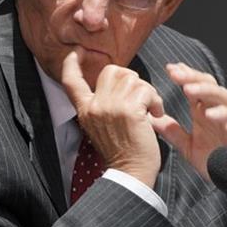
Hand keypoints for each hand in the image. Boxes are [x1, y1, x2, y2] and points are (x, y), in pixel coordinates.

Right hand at [61, 49, 165, 187]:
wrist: (131, 173)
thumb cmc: (122, 151)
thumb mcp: (100, 126)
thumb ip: (102, 104)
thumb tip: (116, 80)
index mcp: (85, 110)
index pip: (70, 81)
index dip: (72, 63)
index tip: (77, 52)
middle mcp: (94, 106)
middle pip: (112, 71)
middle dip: (131, 79)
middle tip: (140, 99)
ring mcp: (110, 107)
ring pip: (133, 79)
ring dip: (147, 92)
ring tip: (149, 110)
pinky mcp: (129, 110)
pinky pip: (147, 90)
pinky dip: (156, 101)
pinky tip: (155, 115)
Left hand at [149, 62, 226, 181]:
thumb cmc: (215, 159)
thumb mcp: (187, 145)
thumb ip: (171, 131)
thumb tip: (149, 119)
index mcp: (203, 111)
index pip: (194, 85)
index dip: (184, 75)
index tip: (169, 68)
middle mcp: (216, 110)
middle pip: (207, 84)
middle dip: (192, 76)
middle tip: (176, 73)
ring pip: (220, 95)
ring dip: (205, 89)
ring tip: (189, 89)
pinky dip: (222, 113)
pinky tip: (208, 113)